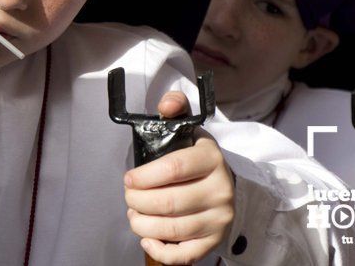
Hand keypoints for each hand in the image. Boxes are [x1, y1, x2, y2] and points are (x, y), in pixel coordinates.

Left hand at [123, 91, 234, 263]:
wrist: (226, 183)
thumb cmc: (196, 158)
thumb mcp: (187, 128)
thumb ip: (174, 108)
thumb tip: (167, 103)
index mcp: (211, 159)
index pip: (174, 168)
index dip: (143, 176)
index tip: (128, 179)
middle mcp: (220, 190)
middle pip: (169, 202)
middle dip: (137, 201)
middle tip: (128, 197)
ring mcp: (220, 218)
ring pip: (173, 229)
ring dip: (143, 224)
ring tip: (134, 214)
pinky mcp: (215, 240)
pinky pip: (185, 255)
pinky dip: (160, 251)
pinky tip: (147, 238)